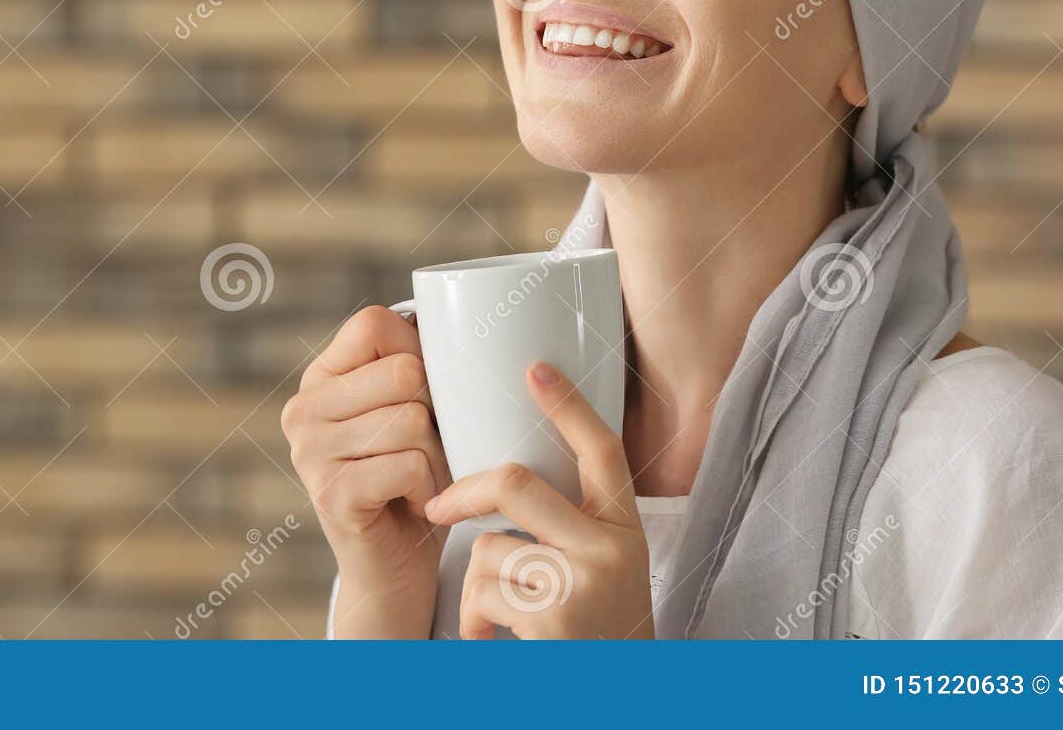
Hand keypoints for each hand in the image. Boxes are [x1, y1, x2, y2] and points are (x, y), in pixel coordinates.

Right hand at [282, 305, 452, 637]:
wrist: (397, 570)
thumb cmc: (416, 480)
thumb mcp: (414, 409)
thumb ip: (417, 364)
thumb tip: (459, 317)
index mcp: (320, 379)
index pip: (375, 323)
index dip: (418, 354)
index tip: (423, 398)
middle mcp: (302, 410)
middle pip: (404, 372)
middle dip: (437, 415)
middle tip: (427, 452)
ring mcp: (310, 452)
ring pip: (413, 420)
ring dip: (439, 458)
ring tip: (423, 481)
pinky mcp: (331, 492)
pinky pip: (410, 463)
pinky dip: (432, 488)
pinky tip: (417, 504)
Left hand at [423, 361, 652, 639]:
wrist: (617, 699)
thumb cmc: (592, 634)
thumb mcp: (598, 571)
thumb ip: (566, 526)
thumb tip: (498, 479)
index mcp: (625, 528)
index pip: (601, 449)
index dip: (567, 404)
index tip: (534, 367)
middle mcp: (612, 548)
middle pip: (515, 482)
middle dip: (464, 492)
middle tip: (437, 509)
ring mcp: (583, 583)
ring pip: (488, 549)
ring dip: (480, 587)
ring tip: (508, 619)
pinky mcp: (551, 621)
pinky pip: (481, 596)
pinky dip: (476, 624)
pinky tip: (504, 644)